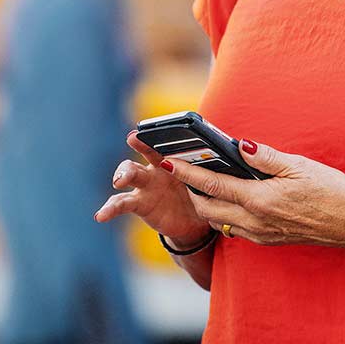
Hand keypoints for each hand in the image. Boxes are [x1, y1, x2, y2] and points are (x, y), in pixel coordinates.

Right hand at [94, 132, 210, 247]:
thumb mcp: (212, 176)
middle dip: (139, 145)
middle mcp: (155, 166)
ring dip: (122, 174)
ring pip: (129, 174)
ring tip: (119, 181)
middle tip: (134, 138)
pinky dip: (109, 208)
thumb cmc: (203, 190)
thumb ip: (217, 163)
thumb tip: (244, 148)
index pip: (165, 139)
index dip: (157, 131)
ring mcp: (145, 185)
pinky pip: (121, 204)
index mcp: (173, 156)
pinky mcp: (139, 203)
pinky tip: (100, 215)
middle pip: (146, 150)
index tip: (154, 124)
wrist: (195, 220)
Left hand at [165, 139, 344, 247]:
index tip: (167, 162)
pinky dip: (223, 212)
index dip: (186, 173)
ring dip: (205, 202)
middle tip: (182, 169)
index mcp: (259, 200)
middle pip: (206, 207)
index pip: (212, 184)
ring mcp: (259, 234)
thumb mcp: (300, 166)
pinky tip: (230, 197)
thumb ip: (266, 158)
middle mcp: (254, 221)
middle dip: (189, 190)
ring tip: (202, 181)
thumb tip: (240, 146)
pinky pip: (234, 228)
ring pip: (217, 221)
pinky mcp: (267, 239)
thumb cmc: (331, 192)